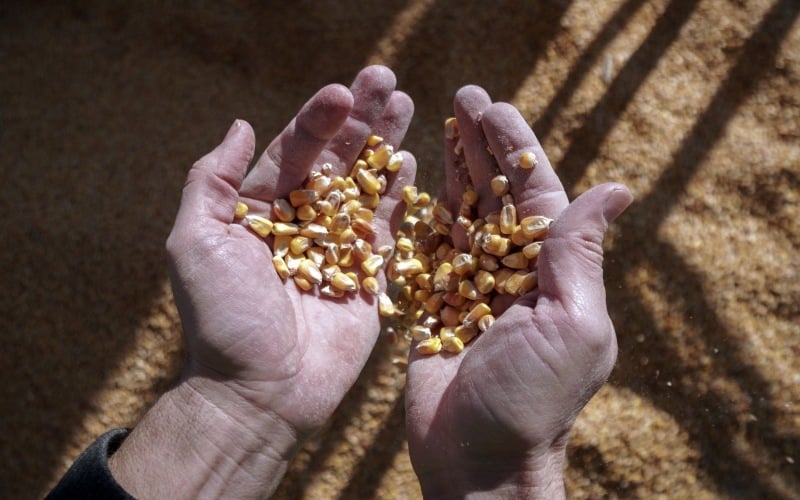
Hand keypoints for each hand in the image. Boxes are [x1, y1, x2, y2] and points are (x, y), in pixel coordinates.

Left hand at [109, 66, 415, 498]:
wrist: (261, 390)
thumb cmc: (223, 319)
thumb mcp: (195, 241)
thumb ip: (212, 181)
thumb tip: (239, 124)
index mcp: (260, 208)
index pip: (294, 148)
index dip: (318, 117)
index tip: (343, 91)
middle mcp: (301, 220)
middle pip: (336, 157)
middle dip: (361, 117)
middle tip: (386, 78)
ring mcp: (337, 244)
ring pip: (365, 182)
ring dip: (385, 142)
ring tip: (406, 102)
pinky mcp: (368, 272)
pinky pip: (386, 225)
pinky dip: (398, 192)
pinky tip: (410, 159)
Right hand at [404, 86, 632, 498]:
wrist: (479, 464)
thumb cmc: (533, 403)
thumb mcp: (573, 326)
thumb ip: (580, 256)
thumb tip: (619, 187)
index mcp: (552, 273)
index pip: (533, 194)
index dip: (513, 146)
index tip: (490, 106)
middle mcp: (514, 274)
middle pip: (496, 195)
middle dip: (480, 147)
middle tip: (460, 98)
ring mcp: (472, 289)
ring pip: (463, 216)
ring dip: (454, 171)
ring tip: (440, 125)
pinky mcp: (434, 308)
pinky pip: (430, 252)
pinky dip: (424, 216)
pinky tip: (416, 185)